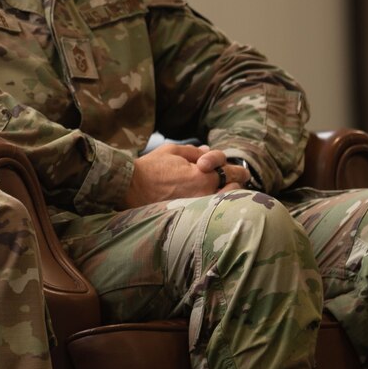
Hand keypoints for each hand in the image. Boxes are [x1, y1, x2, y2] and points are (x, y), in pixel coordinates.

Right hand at [124, 143, 244, 207]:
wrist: (129, 189)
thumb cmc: (150, 168)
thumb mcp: (172, 151)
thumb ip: (195, 151)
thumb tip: (208, 150)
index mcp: (204, 175)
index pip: (235, 172)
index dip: (238, 169)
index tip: (235, 170)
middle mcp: (206, 194)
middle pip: (236, 190)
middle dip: (235, 182)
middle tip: (230, 180)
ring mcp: (200, 208)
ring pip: (227, 202)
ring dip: (226, 195)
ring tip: (219, 191)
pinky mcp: (191, 218)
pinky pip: (212, 212)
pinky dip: (215, 206)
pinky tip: (208, 202)